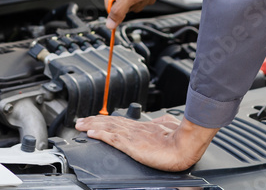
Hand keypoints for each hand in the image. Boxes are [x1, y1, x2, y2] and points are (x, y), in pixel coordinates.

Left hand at [74, 114, 217, 170]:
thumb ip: (162, 124)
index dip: (106, 120)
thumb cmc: (181, 138)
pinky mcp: (131, 145)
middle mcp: (135, 129)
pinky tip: (90, 134)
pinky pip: (111, 138)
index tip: (95, 120)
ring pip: (107, 128)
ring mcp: (132, 136)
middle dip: (93, 121)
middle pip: (109, 122)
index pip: (119, 121)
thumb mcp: (169, 127)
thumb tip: (162, 122)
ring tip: (80, 125)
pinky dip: (99, 135)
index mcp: (143, 126)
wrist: (186, 145)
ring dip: (91, 126)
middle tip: (80, 121)